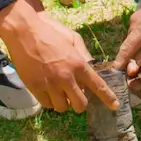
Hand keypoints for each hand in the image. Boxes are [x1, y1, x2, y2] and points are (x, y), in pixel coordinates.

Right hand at [0, 0, 117, 112]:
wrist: (25, 32)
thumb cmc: (51, 33)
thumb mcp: (73, 39)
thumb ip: (84, 55)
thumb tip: (92, 69)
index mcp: (78, 65)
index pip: (97, 86)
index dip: (108, 98)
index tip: (114, 106)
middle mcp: (66, 77)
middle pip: (80, 104)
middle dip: (79, 103)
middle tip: (75, 96)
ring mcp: (50, 84)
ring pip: (62, 107)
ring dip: (63, 102)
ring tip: (59, 92)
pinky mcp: (35, 87)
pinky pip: (47, 105)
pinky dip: (49, 101)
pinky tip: (48, 91)